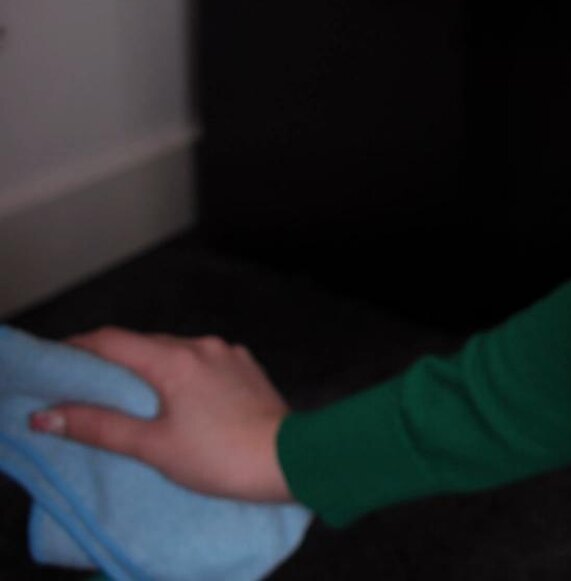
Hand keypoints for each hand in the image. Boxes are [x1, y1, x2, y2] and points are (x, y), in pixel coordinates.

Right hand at [27, 327, 295, 504]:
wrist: (290, 461)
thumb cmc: (220, 456)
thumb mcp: (152, 446)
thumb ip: (99, 426)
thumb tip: (49, 415)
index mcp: (175, 358)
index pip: (112, 340)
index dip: (79, 348)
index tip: (57, 363)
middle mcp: (203, 345)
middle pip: (144, 343)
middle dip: (113, 361)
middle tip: (86, 386)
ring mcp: (230, 354)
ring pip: (175, 352)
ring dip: (149, 368)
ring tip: (130, 396)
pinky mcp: (247, 368)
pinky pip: (202, 362)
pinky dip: (180, 374)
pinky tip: (176, 399)